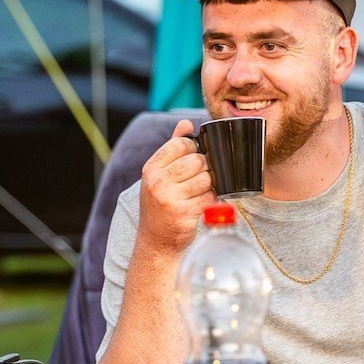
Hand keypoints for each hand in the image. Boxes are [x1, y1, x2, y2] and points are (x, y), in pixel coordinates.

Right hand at [137, 120, 214, 256]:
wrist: (155, 240)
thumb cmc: (160, 204)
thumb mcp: (159, 174)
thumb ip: (173, 147)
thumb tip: (186, 122)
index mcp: (151, 168)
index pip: (181, 144)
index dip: (193, 148)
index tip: (194, 158)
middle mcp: (158, 182)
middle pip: (197, 161)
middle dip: (204, 167)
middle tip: (199, 177)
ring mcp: (170, 200)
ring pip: (206, 179)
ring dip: (209, 185)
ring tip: (200, 191)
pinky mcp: (184, 215)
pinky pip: (210, 198)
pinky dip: (212, 199)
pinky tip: (204, 203)